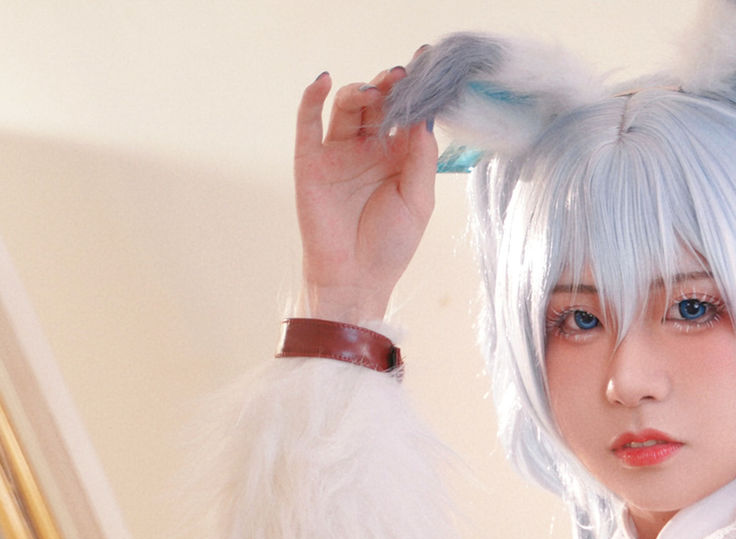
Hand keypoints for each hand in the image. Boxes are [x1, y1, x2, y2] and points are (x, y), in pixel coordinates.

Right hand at [294, 64, 436, 322]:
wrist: (356, 280)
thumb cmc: (390, 246)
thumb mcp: (418, 199)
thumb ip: (421, 157)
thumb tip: (425, 115)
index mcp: (398, 156)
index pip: (406, 112)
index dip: (415, 88)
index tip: (427, 60)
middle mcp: (368, 148)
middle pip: (377, 103)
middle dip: (389, 85)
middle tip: (401, 75)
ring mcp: (338, 151)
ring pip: (346, 107)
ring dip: (359, 92)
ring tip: (374, 91)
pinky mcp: (310, 160)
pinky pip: (308, 121)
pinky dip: (312, 97)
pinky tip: (323, 80)